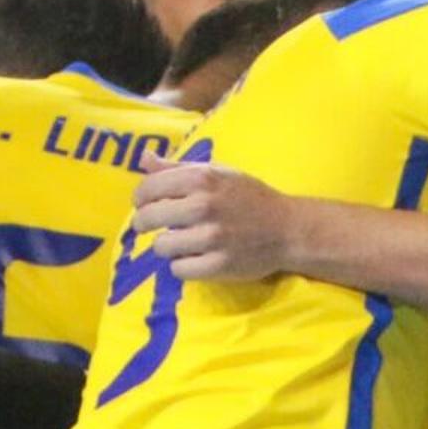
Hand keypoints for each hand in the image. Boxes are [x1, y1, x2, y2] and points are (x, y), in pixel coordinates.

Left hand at [134, 159, 304, 283]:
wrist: (287, 228)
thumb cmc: (249, 197)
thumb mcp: (217, 173)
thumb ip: (178, 168)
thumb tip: (144, 158)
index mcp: (201, 178)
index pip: (148, 188)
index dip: (140, 198)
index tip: (143, 204)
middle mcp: (203, 205)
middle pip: (148, 218)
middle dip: (144, 223)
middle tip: (150, 227)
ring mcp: (211, 237)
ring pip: (161, 246)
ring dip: (167, 246)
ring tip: (179, 242)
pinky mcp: (219, 265)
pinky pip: (179, 269)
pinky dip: (182, 266)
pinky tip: (193, 258)